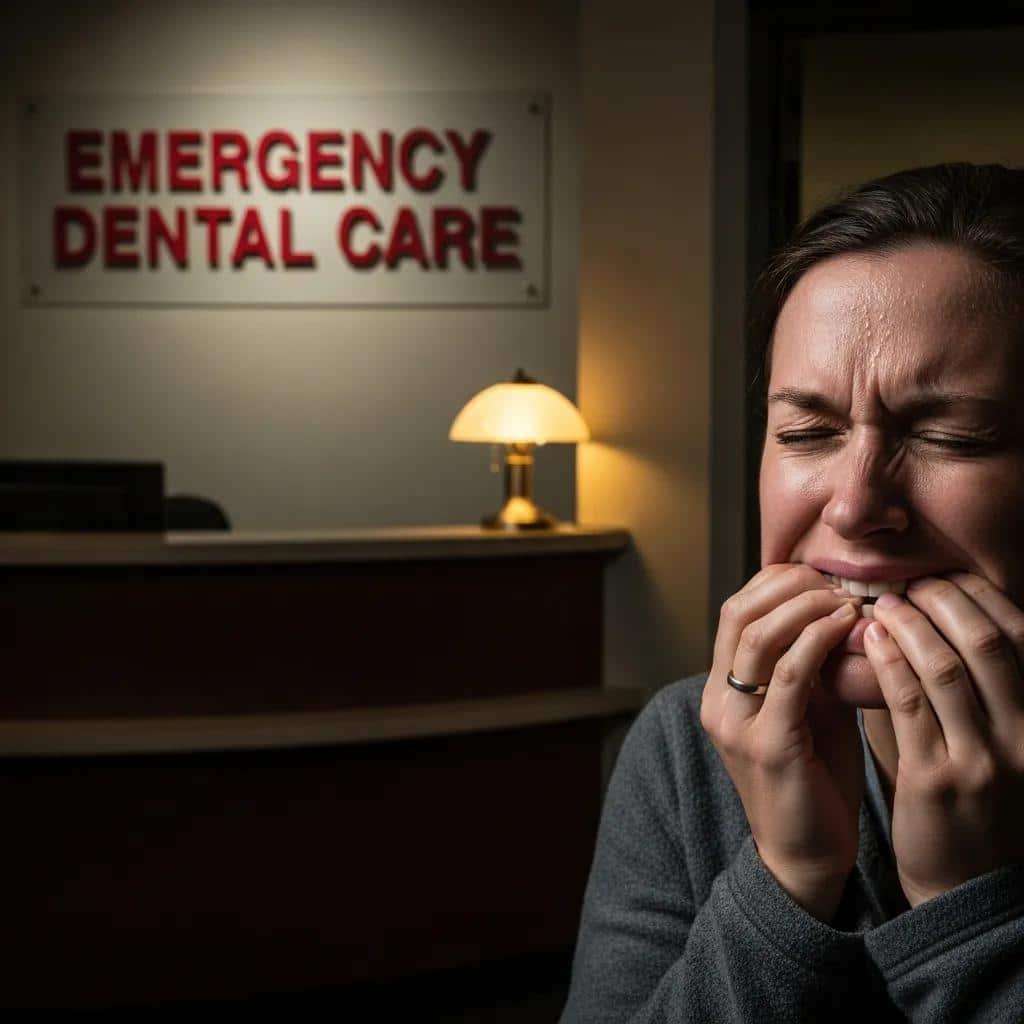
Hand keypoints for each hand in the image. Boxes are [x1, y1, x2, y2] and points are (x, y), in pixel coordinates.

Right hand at [701, 563, 865, 920]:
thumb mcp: (809, 708)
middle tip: (836, 582)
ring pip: (757, 636)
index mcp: (721, 689)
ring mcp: (736, 723)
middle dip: (789, 586)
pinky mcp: (766, 745)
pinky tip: (847, 628)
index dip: (774, 581)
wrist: (805, 856)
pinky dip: (817, 641)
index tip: (820, 573)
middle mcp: (717, 701)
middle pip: (737, 613)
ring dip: (805, 607)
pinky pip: (789, 675)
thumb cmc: (814, 779)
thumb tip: (843, 610)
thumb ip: (812, 664)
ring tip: (845, 601)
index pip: (733, 611)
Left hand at [864, 572, 1023, 907]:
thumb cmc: (980, 806)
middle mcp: (1023, 736)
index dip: (982, 598)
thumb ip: (991, 694)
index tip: (947, 575)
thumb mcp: (1005, 746)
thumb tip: (959, 623)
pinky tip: (869, 640)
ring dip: (909, 624)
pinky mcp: (936, 779)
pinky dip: (887, 662)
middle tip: (911, 581)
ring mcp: (983, 759)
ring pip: (945, 666)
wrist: (968, 887)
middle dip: (946, 600)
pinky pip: (908, 703)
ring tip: (883, 605)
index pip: (1021, 637)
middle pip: (987, 642)